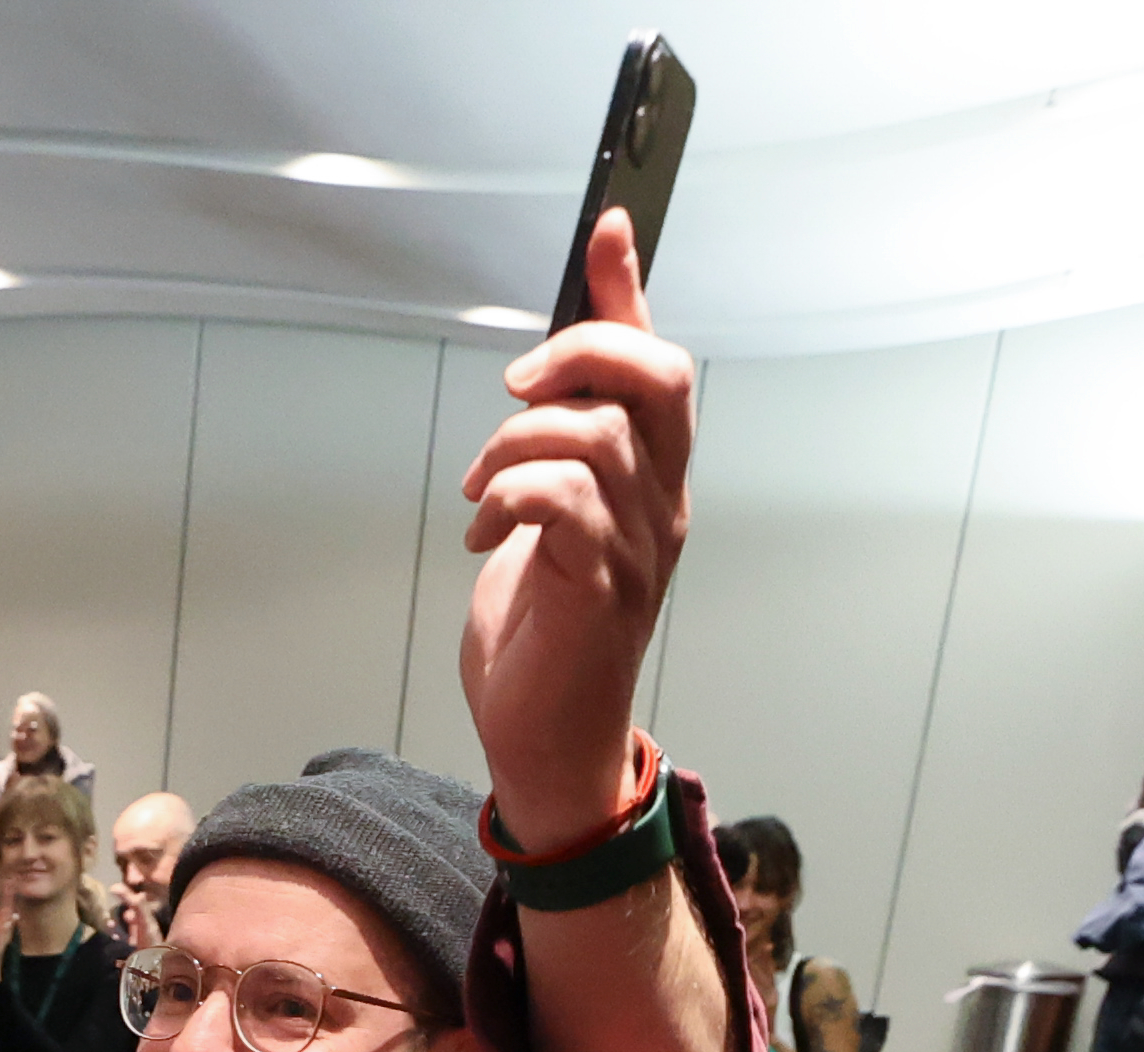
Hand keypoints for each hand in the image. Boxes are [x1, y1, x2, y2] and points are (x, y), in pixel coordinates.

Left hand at [458, 205, 696, 856]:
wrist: (542, 733)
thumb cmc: (544, 621)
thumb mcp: (547, 503)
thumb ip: (557, 430)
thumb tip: (547, 355)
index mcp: (658, 477)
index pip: (664, 361)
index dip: (630, 290)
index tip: (606, 226)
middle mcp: (664, 504)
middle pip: (656, 377)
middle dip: (578, 353)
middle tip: (514, 381)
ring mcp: (638, 548)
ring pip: (593, 434)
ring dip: (514, 442)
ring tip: (480, 484)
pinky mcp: (599, 589)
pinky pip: (560, 501)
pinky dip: (506, 498)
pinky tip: (479, 531)